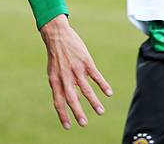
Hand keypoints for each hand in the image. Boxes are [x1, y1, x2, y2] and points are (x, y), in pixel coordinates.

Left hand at [39, 14, 112, 128]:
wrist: (57, 35)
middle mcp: (65, 77)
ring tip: (100, 112)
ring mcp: (75, 69)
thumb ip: (63, 85)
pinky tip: (109, 93)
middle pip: (71, 98)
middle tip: (84, 124)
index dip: (63, 114)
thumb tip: (75, 99)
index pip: (58, 101)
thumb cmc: (56, 56)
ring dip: (93, 102)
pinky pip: (95, 76)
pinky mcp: (85, 61)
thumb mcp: (55, 72)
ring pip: (86, 89)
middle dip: (78, 112)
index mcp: (55, 80)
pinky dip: (102, 85)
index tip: (68, 126)